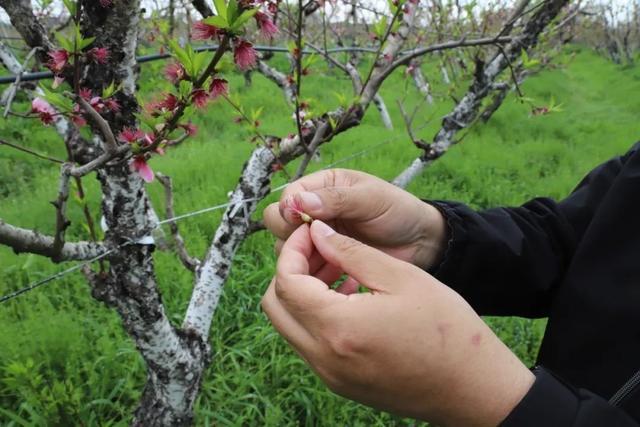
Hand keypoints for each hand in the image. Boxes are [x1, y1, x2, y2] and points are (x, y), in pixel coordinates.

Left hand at [262, 221, 533, 425]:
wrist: (473, 388)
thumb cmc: (447, 330)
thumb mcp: (401, 277)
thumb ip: (351, 252)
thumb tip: (317, 232)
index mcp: (338, 328)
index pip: (286, 282)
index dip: (293, 250)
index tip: (312, 232)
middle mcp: (324, 358)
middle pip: (276, 306)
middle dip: (290, 271)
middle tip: (321, 250)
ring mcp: (330, 376)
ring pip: (290, 325)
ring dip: (303, 294)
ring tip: (339, 270)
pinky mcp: (340, 383)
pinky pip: (310, 344)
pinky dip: (317, 316)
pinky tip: (350, 297)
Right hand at [263, 169, 446, 269]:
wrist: (420, 243)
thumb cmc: (398, 211)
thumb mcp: (371, 199)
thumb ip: (337, 200)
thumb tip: (299, 202)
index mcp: (322, 187)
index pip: (288, 196)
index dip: (290, 210)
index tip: (301, 223)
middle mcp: (313, 212)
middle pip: (278, 222)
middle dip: (290, 234)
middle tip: (314, 245)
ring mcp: (317, 238)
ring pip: (286, 248)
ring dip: (300, 258)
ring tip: (326, 264)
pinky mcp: (324, 262)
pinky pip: (304, 270)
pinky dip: (311, 275)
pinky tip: (330, 280)